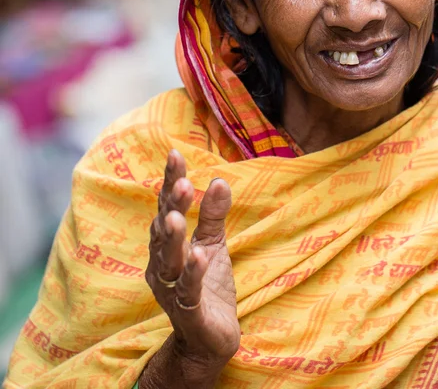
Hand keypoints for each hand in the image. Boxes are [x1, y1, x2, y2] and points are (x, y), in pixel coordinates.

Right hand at [145, 149, 239, 365]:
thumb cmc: (208, 285)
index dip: (170, 182)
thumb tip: (220, 179)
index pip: (167, 207)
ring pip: (169, 259)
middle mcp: (161, 263)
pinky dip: (192, 273)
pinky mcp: (188, 310)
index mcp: (167, 244)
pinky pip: (187, 290)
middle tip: (183, 183)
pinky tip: (198, 256)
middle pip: (164, 229)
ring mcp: (171, 288)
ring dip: (174, 238)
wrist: (210, 338)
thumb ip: (214, 215)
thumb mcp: (214, 244)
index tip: (175, 154)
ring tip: (179, 217)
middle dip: (173, 206)